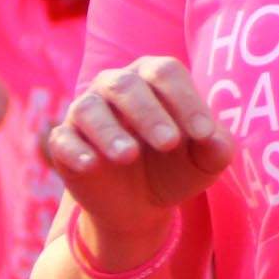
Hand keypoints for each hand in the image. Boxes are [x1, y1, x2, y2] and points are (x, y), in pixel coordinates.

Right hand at [42, 56, 232, 248]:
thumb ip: (216, 147)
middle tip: (169, 143)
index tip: (204, 133)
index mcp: (153, 78)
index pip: (166, 73)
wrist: (142, 204)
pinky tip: (91, 164)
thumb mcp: (204, 162)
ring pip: (89, 108)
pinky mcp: (65, 141)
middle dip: (149, 113)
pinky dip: (75, 150)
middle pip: (126, 85)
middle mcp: (115, 86)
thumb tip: (214, 139)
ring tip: (129, 156)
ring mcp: (86, 111)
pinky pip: (62, 139)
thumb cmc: (177, 167)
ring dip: (109, 131)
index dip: (186, 100)